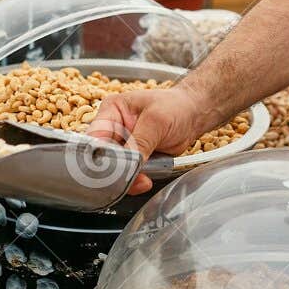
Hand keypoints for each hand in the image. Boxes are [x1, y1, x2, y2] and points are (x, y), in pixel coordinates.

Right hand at [88, 86, 211, 193]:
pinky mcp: (133, 159)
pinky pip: (127, 175)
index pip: (96, 136)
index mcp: (112, 111)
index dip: (99, 154)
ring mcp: (122, 145)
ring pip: (113, 169)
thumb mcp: (157, 120)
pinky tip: (145, 181)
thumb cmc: (175, 106)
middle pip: (102, 156)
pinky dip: (135, 182)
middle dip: (115, 171)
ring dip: (126, 179)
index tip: (109, 169)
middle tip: (128, 178)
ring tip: (143, 180)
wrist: (192, 115)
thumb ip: (140, 141)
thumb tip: (128, 163)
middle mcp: (113, 129)